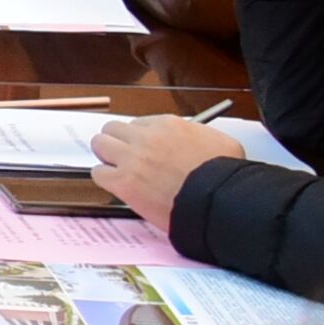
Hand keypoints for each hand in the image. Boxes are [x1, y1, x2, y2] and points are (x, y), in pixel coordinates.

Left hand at [91, 115, 243, 230]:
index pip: (140, 123)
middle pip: (114, 128)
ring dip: (106, 156)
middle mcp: (148, 137)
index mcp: (171, 125)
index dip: (140, 137)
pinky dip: (104, 178)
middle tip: (124, 156)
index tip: (144, 148)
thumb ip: (201, 138)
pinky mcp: (124, 182)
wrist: (218, 201)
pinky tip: (116, 185)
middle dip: (117, 141)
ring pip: (100, 144)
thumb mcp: (223, 144)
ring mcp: (133, 158)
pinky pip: (98, 173)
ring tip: (116, 169)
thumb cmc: (225, 178)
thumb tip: (198, 142)